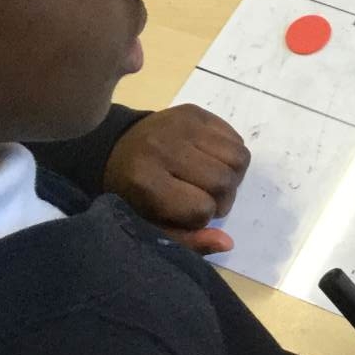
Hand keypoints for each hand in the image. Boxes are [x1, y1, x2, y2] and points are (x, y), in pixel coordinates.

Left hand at [103, 106, 250, 254]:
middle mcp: (164, 149)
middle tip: (208, 198)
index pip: (202, 209)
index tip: (190, 214)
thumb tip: (228, 243)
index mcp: (147, 182)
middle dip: (223, 198)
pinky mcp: (194, 111)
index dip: (202, 217)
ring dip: (233, 176)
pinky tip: (213, 160)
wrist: (116, 146)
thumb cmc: (134, 193)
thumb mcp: (151, 224)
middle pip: (224, 182)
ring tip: (214, 179)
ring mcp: (181, 126)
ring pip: (238, 158)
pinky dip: (231, 155)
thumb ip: (187, 241)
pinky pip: (235, 138)